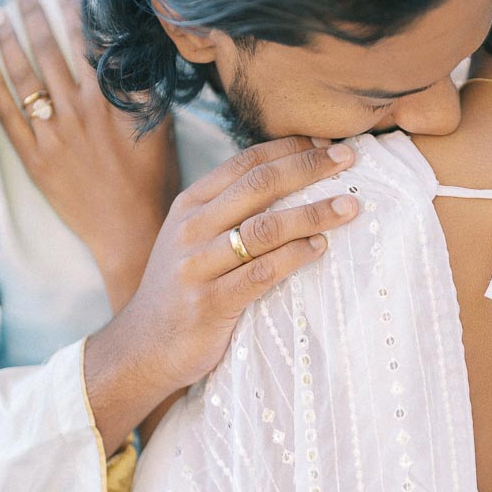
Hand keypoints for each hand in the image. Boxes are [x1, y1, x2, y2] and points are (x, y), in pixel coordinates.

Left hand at [0, 0, 177, 310]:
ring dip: (8, 42)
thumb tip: (134, 52)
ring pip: (22, 77)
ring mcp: (51, 135)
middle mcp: (76, 111)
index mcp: (108, 100)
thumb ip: (143, 88)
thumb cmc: (153, 182)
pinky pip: (7, 116)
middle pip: (48, 51)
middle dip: (33, 15)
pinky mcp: (35, 159)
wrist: (131, 231)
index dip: (74, 10)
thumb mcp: (160, 128)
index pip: (86, 42)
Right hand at [83, 136, 359, 453]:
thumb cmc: (182, 290)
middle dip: (308, 167)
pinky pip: (262, 273)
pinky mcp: (210, 303)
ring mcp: (197, 266)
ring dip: (313, 213)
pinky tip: (321, 248)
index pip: (246, 162)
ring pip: (265, 228)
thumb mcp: (193, 239)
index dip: (290, 148)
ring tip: (349, 206)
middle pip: (259, 185)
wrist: (142, 348)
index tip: (328, 142)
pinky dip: (296, 257)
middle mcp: (191, 228)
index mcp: (190, 204)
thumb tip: (293, 180)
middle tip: (349, 158)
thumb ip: (230, 210)